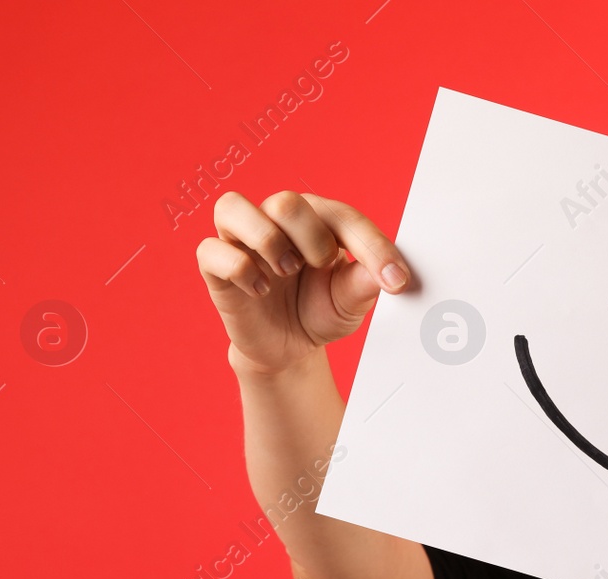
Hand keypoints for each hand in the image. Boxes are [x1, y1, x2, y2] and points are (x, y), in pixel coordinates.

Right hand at [196, 191, 410, 372]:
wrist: (288, 348)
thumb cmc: (318, 312)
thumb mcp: (349, 302)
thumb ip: (364, 284)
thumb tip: (384, 273)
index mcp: (316, 220)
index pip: (343, 216)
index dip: (372, 246)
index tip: (396, 281)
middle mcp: (275, 220)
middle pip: (285, 201)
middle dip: (311, 239)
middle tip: (320, 268)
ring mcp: (241, 240)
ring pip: (233, 206)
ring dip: (267, 241)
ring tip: (286, 271)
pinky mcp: (215, 267)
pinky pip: (212, 250)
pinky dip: (240, 270)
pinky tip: (260, 290)